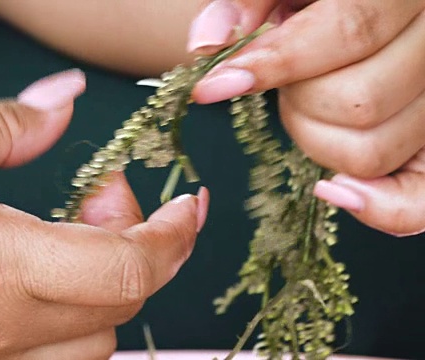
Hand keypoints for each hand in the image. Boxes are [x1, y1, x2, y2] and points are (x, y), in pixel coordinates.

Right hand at [0, 70, 208, 358]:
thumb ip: (1, 118)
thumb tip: (61, 103)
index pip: (130, 267)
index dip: (173, 234)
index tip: (186, 202)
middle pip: (121, 307)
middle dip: (141, 248)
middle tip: (103, 196)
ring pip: (87, 347)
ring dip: (105, 290)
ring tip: (68, 237)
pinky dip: (65, 322)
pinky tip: (32, 278)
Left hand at [187, 0, 424, 235]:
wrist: (370, 14)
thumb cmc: (316, 1)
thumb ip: (250, 1)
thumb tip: (209, 40)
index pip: (350, 32)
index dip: (275, 64)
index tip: (214, 87)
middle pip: (359, 101)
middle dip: (297, 99)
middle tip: (285, 83)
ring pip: (372, 152)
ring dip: (315, 139)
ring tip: (310, 105)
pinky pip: (417, 201)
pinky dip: (375, 208)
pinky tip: (331, 188)